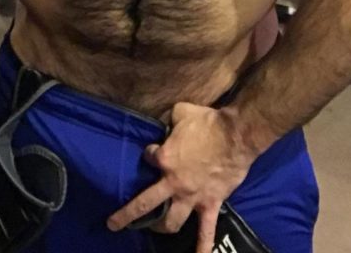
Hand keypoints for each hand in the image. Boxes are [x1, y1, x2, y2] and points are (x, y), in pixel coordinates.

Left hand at [107, 103, 256, 252]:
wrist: (236, 135)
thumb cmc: (207, 122)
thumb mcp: (181, 111)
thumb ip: (169, 118)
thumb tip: (166, 122)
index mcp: (165, 159)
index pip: (148, 158)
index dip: (149, 154)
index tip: (153, 151)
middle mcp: (173, 183)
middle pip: (146, 204)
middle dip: (127, 215)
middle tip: (114, 224)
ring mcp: (192, 197)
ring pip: (171, 221)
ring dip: (161, 227)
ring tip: (154, 229)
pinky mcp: (210, 204)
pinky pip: (206, 231)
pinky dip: (202, 248)